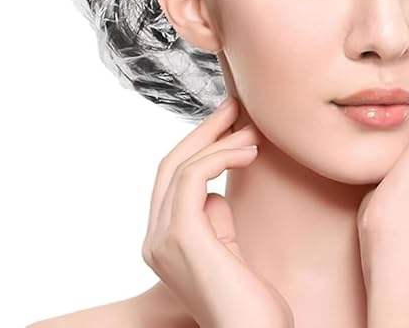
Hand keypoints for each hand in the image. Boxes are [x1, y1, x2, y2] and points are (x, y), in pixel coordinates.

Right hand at [140, 96, 294, 327]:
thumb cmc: (250, 302)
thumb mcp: (228, 250)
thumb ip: (215, 221)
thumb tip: (216, 193)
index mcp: (162, 241)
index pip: (173, 178)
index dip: (199, 144)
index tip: (230, 122)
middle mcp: (154, 238)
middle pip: (170, 165)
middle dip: (205, 130)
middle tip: (237, 105)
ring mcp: (162, 238)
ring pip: (180, 165)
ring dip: (220, 139)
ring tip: (254, 129)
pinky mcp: (181, 236)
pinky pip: (194, 177)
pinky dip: (221, 155)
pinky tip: (250, 151)